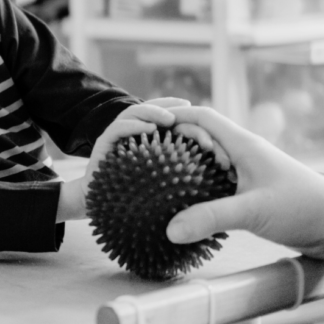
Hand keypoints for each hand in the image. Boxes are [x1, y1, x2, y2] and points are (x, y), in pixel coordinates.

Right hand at [57, 97, 217, 221]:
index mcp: (151, 141)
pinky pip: (117, 129)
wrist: (111, 214)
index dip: (182, 112)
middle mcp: (134, 135)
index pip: (166, 116)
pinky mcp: (104, 145)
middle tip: (188, 109)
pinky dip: (133, 126)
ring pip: (135, 113)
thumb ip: (190, 178)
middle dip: (171, 108)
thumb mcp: (174, 188)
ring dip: (153, 112)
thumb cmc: (146, 204)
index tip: (197, 110)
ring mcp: (118, 139)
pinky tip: (149, 130)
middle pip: (152, 110)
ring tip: (169, 119)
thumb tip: (220, 172)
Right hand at [163, 106, 323, 257]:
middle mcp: (246, 153)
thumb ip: (210, 218)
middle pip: (205, 135)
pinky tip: (193, 204)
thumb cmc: (304, 208)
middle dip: (179, 141)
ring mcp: (251, 173)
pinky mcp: (255, 193)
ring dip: (191, 166)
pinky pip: (221, 182)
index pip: (203, 116)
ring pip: (212, 160)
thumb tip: (170, 229)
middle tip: (153, 156)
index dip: (175, 116)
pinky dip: (204, 186)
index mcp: (244, 145)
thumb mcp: (252, 211)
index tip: (149, 124)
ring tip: (166, 179)